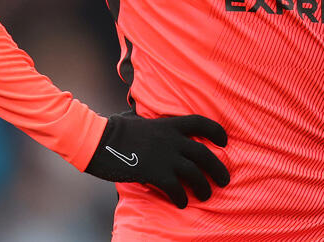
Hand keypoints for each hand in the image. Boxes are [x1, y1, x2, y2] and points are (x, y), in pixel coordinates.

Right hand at [84, 111, 229, 207]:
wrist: (99, 139)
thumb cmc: (116, 131)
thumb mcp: (141, 121)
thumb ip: (155, 125)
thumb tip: (155, 126)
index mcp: (169, 124)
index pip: (201, 123)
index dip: (216, 132)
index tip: (225, 142)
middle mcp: (171, 139)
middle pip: (204, 153)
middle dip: (218, 168)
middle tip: (224, 179)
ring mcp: (164, 155)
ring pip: (194, 173)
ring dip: (203, 186)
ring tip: (206, 195)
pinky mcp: (155, 172)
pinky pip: (176, 187)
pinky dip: (181, 197)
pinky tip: (181, 203)